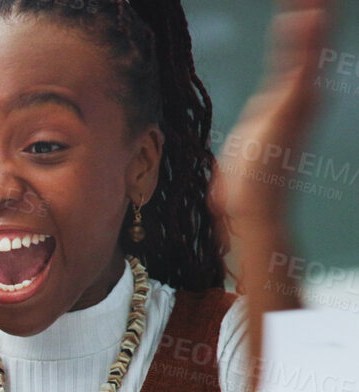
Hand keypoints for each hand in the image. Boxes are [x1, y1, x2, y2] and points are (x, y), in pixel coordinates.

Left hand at [213, 0, 333, 225]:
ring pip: (310, 47)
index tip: (301, 3)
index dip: (300, 29)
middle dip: (315, 14)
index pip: (296, 54)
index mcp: (288, 102)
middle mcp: (301, 98)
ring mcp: (299, 100)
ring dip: (313, 16)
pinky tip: (307, 14)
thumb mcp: (246, 142)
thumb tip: (242, 142)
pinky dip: (305, 37)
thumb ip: (252, 129)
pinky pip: (300, 62)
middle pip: (311, 44)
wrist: (252, 206)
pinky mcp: (291, 105)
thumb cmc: (245, 184)